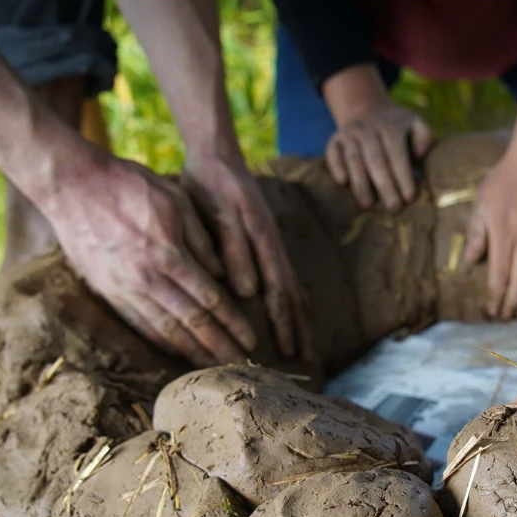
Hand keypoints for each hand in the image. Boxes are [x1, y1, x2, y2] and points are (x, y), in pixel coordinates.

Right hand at [43, 154, 256, 366]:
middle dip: (218, 347)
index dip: (233, 323)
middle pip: (191, 323)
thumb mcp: (175, 200)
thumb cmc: (128, 184)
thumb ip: (201, 239)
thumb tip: (223, 275)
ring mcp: (123, 288)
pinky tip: (176, 352)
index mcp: (167, 255)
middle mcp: (146, 278)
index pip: (210, 300)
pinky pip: (138, 324)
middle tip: (240, 366)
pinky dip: (160, 342)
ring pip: (164, 330)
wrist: (70, 184)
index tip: (251, 340)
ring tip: (212, 367)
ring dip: (191, 352)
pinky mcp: (106, 291)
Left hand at [183, 155, 312, 359]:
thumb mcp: (217, 213)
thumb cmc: (211, 183)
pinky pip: (286, 278)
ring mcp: (272, 246)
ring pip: (292, 288)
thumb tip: (249, 291)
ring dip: (299, 320)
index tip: (288, 351)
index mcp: (263, 241)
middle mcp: (273, 247)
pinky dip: (292, 303)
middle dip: (300, 329)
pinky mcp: (266, 244)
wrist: (216, 155)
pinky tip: (291, 318)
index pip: (278, 291)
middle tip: (305, 362)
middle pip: (293, 295)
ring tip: (303, 348)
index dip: (283, 323)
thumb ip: (233, 249)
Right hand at [326, 100, 432, 211]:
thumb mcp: (414, 123)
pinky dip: (336, 167)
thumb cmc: (395, 126)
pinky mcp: (334, 140)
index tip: (409, 198)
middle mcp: (368, 129)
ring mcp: (349, 134)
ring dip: (360, 183)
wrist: (365, 109)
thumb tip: (419, 154)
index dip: (403, 176)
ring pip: (354, 159)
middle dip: (385, 186)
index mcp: (391, 127)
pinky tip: (343, 184)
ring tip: (367, 206)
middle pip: (376, 160)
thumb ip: (424, 136)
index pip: (397, 154)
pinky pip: (333, 154)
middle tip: (393, 208)